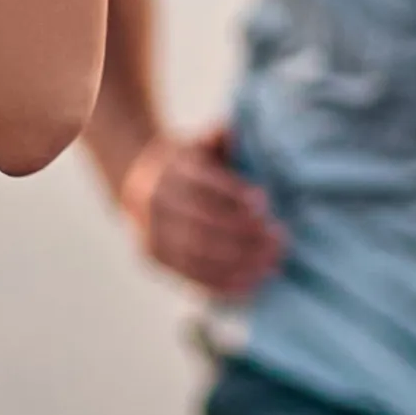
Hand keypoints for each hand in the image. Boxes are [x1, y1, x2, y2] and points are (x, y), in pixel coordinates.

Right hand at [118, 122, 286, 294]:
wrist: (136, 180)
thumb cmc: (185, 163)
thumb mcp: (199, 144)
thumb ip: (218, 139)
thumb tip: (233, 131)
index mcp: (171, 171)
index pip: (202, 184)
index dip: (232, 194)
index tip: (264, 202)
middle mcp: (156, 203)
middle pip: (202, 224)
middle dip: (243, 235)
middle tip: (279, 239)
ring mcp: (152, 233)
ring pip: (197, 254)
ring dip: (238, 262)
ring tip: (271, 264)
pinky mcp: (154, 258)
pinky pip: (190, 275)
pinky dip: (222, 283)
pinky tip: (251, 284)